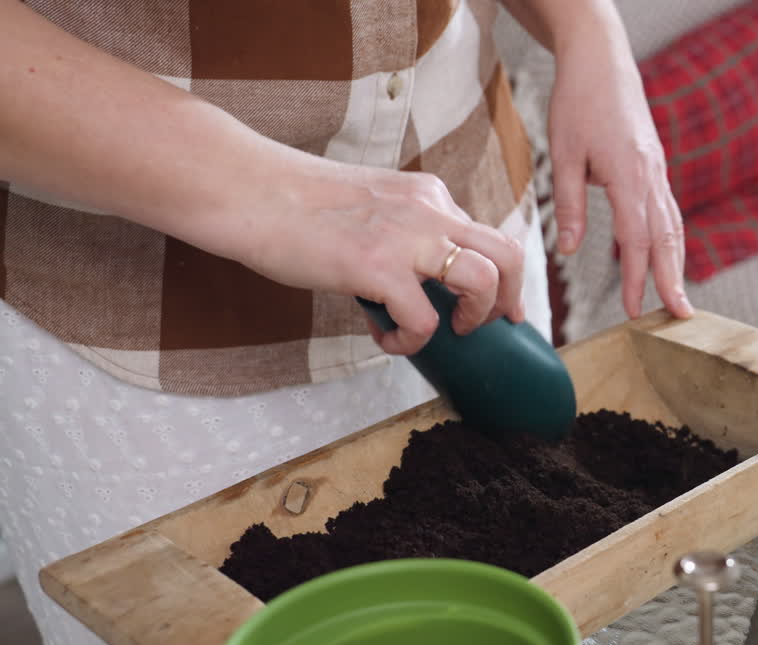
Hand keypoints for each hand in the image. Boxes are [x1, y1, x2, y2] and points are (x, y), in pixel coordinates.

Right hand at [0, 2, 521, 355]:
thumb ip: (400, 239)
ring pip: (482, 280)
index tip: (497, 307)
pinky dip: (411, 342)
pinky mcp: (376, 267)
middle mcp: (429, 212)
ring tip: (445, 331)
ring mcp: (406, 239)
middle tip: (487, 327)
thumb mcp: (370, 210)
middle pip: (509, 254)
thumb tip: (405, 294)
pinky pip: (424, 320)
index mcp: (429, 196)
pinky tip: (385, 340)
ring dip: (473, 316)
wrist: (248, 189)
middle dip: (508, 299)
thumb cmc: (296, 206)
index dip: (501, 278)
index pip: (489, 235)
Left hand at [548, 33, 693, 319]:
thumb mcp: (563, 153)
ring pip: (673, 226)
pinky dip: (670, 239)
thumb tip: (568, 250)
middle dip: (673, 280)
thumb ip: (568, 204)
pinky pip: (668, 210)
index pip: (637, 240)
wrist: (601, 60)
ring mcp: (658, 171)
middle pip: (667, 239)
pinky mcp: (655, 167)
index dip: (638, 279)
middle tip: (680, 317)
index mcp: (629, 175)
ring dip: (677, 263)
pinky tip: (666, 257)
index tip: (635, 311)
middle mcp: (652, 176)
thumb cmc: (578, 101)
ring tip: (677, 297)